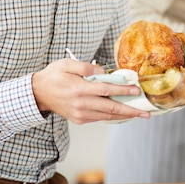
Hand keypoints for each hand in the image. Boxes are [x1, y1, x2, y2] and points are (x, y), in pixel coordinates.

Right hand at [32, 59, 150, 123]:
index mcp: (79, 89)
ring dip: (125, 115)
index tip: (136, 90)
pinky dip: (113, 116)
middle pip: (111, 108)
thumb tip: (103, 72)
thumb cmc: (54, 76)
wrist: (38, 94)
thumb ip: (86, 66)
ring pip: (107, 116)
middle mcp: (81, 104)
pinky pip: (100, 118)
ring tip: (139, 114)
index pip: (106, 90)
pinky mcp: (80, 119)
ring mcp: (80, 114)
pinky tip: (123, 113)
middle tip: (146, 112)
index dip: (123, 90)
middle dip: (131, 110)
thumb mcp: (67, 64)